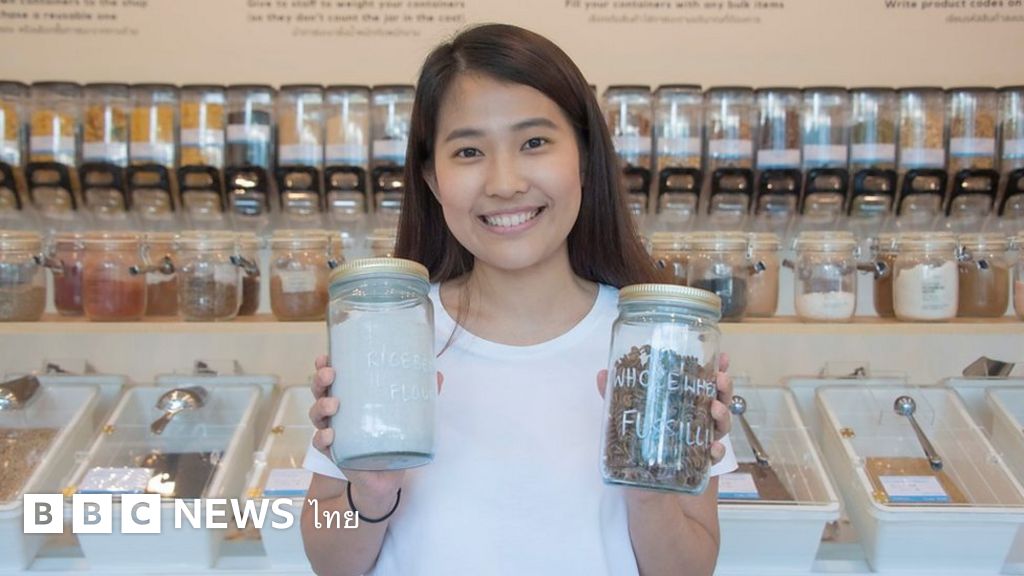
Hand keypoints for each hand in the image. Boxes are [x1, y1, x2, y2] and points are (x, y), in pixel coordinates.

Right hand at [309, 354, 443, 500]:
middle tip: (330, 375)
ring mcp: (334, 432)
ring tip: (333, 405)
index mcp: (352, 398)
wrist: (386, 477)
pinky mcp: (336, 453)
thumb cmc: (392, 439)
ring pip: (317, 415)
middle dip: (321, 380)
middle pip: (321, 391)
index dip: (324, 365)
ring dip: (321, 406)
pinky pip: (321, 444)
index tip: (326, 356)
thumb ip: (421, 396)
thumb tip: (438, 374)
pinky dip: (322, 438)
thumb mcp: (407, 416)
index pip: (334, 378)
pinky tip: (330, 434)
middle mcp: (338, 413)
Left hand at [596, 353, 732, 464]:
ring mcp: (700, 447)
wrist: (661, 520)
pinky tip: (713, 449)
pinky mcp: (705, 470)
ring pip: (718, 423)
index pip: (693, 386)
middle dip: (720, 386)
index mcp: (673, 414)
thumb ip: (615, 407)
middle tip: (720, 379)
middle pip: (712, 400)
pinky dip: (718, 449)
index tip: (719, 357)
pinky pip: (716, 454)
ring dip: (722, 412)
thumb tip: (603, 374)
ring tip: (715, 409)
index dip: (708, 370)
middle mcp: (690, 427)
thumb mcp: (622, 437)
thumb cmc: (637, 475)